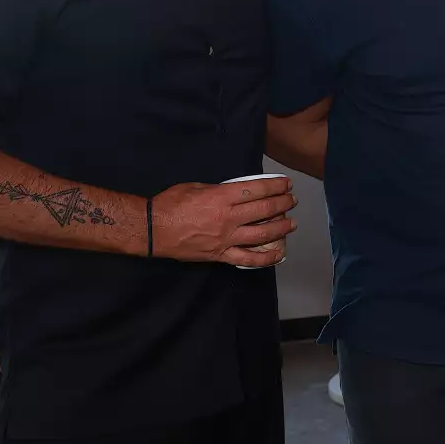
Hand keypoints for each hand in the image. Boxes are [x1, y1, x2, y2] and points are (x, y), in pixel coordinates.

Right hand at [151, 176, 297, 267]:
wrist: (152, 230)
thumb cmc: (171, 204)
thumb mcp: (197, 186)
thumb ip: (220, 189)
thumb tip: (236, 192)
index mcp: (222, 197)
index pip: (257, 189)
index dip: (276, 186)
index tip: (286, 184)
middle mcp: (228, 217)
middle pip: (265, 209)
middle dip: (283, 204)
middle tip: (292, 201)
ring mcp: (226, 238)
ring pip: (262, 234)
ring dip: (281, 227)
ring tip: (291, 223)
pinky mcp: (221, 255)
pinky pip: (248, 259)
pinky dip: (265, 258)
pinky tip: (278, 254)